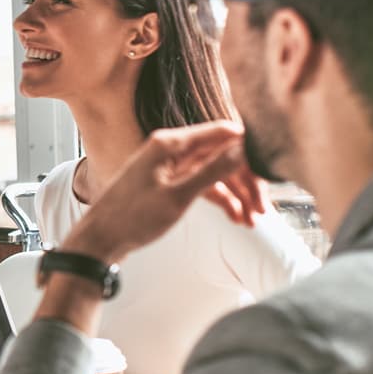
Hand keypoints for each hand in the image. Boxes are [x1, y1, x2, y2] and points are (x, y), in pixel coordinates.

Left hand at [62, 120, 265, 264]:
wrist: (101, 240)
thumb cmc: (132, 218)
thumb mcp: (178, 196)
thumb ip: (212, 172)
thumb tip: (243, 148)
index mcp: (169, 143)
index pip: (221, 133)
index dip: (248, 149)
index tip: (271, 169)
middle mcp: (169, 149)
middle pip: (220, 155)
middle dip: (245, 181)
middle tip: (263, 208)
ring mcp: (169, 166)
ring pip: (213, 172)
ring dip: (236, 194)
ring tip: (253, 221)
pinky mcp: (168, 183)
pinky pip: (202, 185)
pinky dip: (220, 199)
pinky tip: (236, 218)